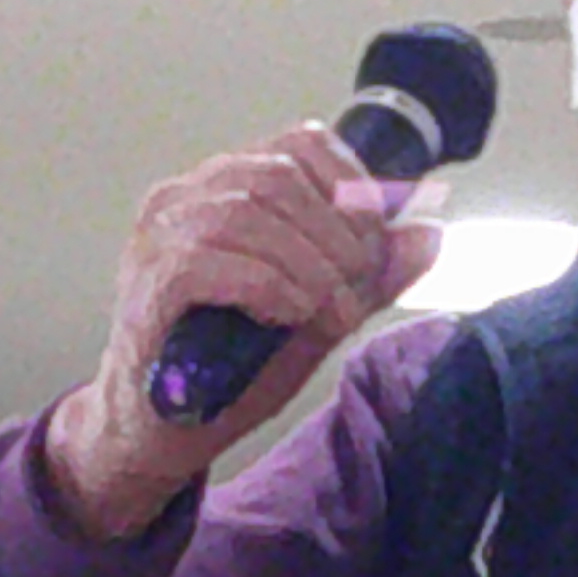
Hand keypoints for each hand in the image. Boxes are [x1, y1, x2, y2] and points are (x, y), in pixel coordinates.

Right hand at [46, 124, 443, 539]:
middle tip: (356, 293)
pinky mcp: (148, 282)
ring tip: (329, 314)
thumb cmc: (230, 366)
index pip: (301, 143)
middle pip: (280, 176)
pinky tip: (288, 316)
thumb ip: (367, 275)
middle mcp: (184, 196)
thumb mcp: (316, 314)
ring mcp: (158, 235)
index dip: (353, 187)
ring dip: (309, 265)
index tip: (374, 244)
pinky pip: (212, 260)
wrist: (159, 432)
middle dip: (338, 235)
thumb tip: (429, 236)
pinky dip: (268, 286)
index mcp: (225, 186)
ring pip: (249, 211)